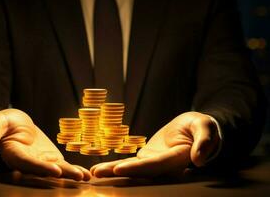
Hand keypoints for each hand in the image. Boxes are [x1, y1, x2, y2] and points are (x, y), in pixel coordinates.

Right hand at [0, 108, 90, 180]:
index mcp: (13, 155)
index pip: (26, 163)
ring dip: (70, 173)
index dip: (39, 167)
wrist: (14, 123)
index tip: (54, 170)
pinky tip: (86, 174)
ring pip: (55, 169)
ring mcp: (40, 161)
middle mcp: (27, 162)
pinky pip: (62, 164)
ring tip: (85, 177)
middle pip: (44, 170)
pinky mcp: (49, 158)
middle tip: (77, 176)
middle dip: (61, 174)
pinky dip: (73, 169)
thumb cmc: (2, 123)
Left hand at [91, 112, 220, 177]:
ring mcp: (154, 163)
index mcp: (176, 159)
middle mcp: (163, 166)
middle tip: (97, 173)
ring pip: (132, 169)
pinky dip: (116, 165)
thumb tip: (198, 159)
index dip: (137, 168)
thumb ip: (204, 141)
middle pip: (139, 171)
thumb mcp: (206, 127)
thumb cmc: (203, 127)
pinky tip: (102, 168)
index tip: (119, 169)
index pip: (155, 165)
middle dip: (117, 173)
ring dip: (112, 171)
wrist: (194, 129)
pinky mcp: (147, 158)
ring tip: (94, 172)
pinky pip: (131, 162)